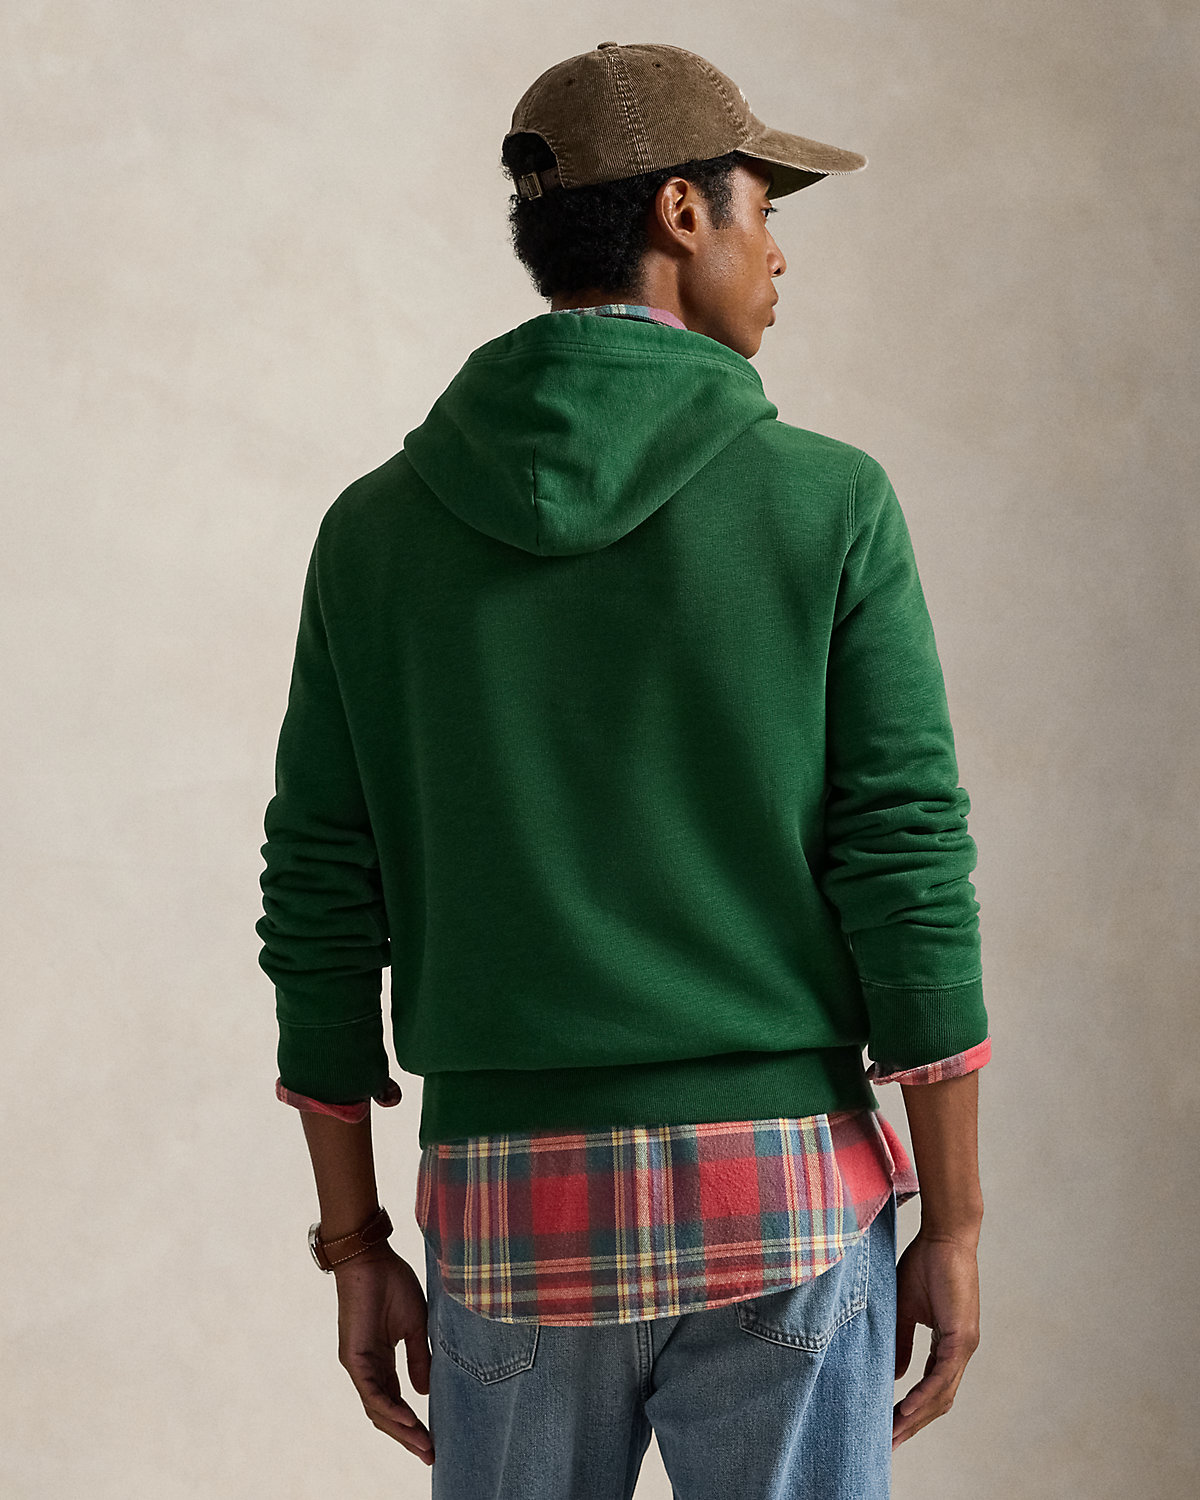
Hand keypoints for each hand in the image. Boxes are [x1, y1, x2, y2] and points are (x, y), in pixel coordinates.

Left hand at [332, 1243, 434, 1465]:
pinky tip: (408, 1421)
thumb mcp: (415, 1325)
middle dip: (408, 1437)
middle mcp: (366, 1369)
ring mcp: (358, 1365)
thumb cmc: (391, 1283)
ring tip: (424, 1445)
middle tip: (431, 1455)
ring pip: (378, 1409)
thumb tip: (424, 1392)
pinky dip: (390, 1409)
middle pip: (386, 1414)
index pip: (396, 1402)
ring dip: (401, 1430)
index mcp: (380, 1361)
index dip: (413, 1424)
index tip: (433, 1442)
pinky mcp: (354, 1358)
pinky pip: (372, 1392)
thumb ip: (419, 1358)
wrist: (370, 1258)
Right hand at [892, 1225, 980, 1450]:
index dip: (912, 1411)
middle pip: (937, 1401)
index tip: (889, 1428)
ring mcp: (964, 1346)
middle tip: (888, 1445)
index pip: (930, 1389)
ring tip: (893, 1434)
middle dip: (912, 1425)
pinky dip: (925, 1395)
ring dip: (917, 1417)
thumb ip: (901, 1342)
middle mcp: (960, 1352)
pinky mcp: (963, 1337)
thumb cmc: (925, 1264)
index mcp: (948, 1346)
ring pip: (942, 1394)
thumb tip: (895, 1376)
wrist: (945, 1236)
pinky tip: (907, 1409)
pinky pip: (942, 1375)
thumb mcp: (905, 1309)